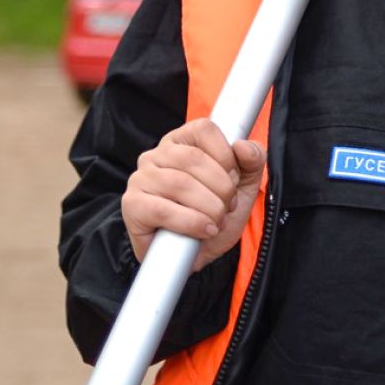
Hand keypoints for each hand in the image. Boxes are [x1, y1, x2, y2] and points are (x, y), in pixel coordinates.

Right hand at [122, 118, 264, 270]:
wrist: (198, 255)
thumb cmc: (214, 214)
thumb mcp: (242, 186)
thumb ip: (252, 161)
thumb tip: (243, 146)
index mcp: (181, 141)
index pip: (203, 129)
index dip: (226, 156)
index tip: (233, 179)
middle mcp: (156, 155)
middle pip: (193, 158)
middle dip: (221, 188)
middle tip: (227, 207)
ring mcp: (140, 179)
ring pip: (180, 183)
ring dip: (209, 208)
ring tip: (216, 221)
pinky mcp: (132, 205)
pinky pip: (162, 209)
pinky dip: (190, 222)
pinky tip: (204, 231)